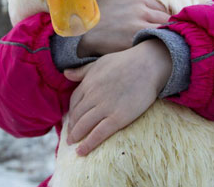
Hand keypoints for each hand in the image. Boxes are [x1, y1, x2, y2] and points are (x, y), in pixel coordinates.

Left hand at [64, 38, 171, 155]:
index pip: (74, 101)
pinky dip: (88, 144)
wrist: (148, 65)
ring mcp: (105, 107)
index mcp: (89, 82)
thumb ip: (83, 71)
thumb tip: (65, 73)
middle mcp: (93, 95)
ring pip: (84, 125)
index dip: (71, 112)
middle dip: (72, 127)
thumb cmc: (126, 61)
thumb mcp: (100, 62)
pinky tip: (82, 151)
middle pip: (77, 115)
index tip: (72, 120)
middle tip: (71, 136)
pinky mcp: (118, 117)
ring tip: (73, 144)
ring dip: (76, 136)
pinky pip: (99, 133)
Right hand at [77, 0, 169, 56]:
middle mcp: (142, 9)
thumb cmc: (97, 18)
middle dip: (170, 28)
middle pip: (167, 19)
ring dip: (169, 36)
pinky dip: (162, 44)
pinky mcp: (137, 39)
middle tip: (172, 38)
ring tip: (169, 46)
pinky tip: (161, 50)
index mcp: (138, 0)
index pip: (163, 8)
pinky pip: (158, 40)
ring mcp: (140, 24)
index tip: (167, 27)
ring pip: (166, 30)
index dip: (166, 18)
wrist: (81, 34)